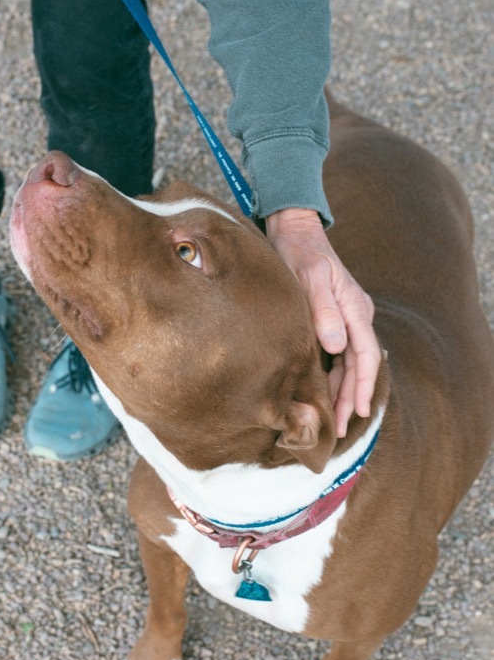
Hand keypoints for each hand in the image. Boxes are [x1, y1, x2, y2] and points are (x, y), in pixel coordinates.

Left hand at [266, 207, 380, 437]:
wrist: (293, 231)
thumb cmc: (300, 253)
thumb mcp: (310, 278)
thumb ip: (324, 310)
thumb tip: (336, 345)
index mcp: (355, 308)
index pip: (366, 356)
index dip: (362, 386)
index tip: (357, 412)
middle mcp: (354, 315)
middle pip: (359, 365)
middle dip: (351, 397)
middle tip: (339, 428)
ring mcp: (345, 318)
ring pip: (349, 363)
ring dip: (343, 391)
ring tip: (333, 419)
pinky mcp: (332, 318)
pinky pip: (338, 354)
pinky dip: (334, 375)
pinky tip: (325, 392)